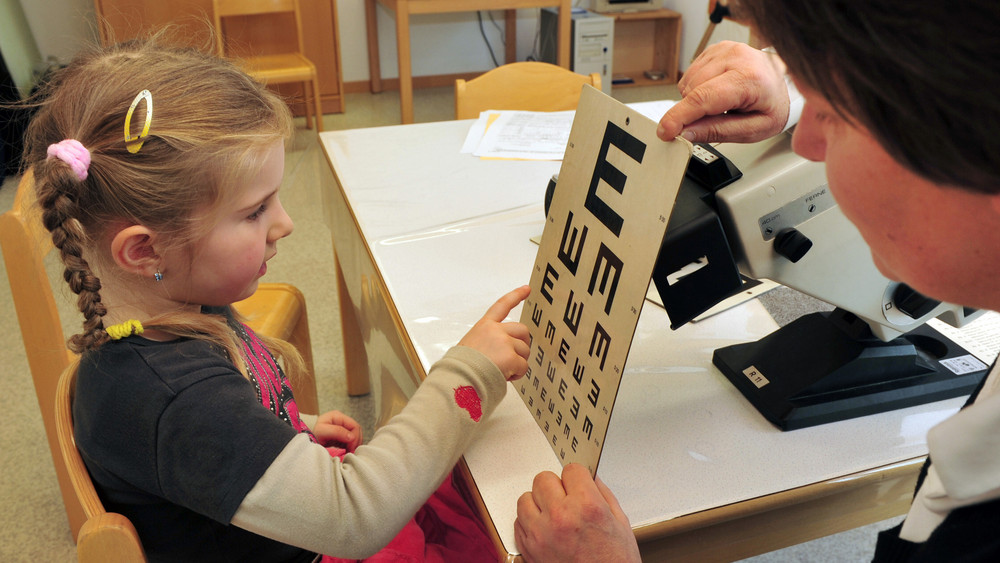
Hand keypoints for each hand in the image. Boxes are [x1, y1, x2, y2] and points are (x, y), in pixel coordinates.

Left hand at [312, 410, 362, 452]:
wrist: (306, 442)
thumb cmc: (312, 435)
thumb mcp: (322, 432)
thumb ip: (337, 432)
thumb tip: (352, 437)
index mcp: (337, 416)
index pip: (354, 426)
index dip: (355, 437)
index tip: (350, 448)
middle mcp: (341, 420)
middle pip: (356, 430)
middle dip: (356, 441)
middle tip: (351, 451)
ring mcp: (342, 428)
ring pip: (355, 436)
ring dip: (354, 444)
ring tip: (349, 452)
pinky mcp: (341, 436)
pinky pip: (351, 440)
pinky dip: (351, 446)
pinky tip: (347, 451)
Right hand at [457, 285, 530, 380]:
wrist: (459, 380)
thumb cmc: (461, 368)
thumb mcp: (470, 346)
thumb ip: (488, 343)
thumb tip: (501, 353)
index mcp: (484, 326)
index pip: (502, 306)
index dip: (516, 295)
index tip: (526, 289)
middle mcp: (495, 330)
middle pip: (522, 330)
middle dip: (522, 344)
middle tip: (513, 358)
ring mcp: (504, 342)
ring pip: (525, 350)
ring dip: (518, 362)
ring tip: (502, 370)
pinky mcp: (511, 356)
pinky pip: (524, 366)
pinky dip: (517, 374)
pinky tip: (505, 376)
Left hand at [514, 464, 640, 562]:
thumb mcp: (620, 523)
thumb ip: (603, 494)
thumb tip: (591, 478)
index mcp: (587, 507)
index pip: (571, 469)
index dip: (577, 477)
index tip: (579, 484)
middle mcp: (560, 517)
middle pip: (543, 478)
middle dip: (556, 486)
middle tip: (566, 498)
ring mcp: (541, 534)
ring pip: (525, 498)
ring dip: (538, 503)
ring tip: (553, 513)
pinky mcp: (529, 549)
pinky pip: (518, 522)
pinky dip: (529, 522)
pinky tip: (545, 528)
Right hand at [658, 41, 790, 143]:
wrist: (783, 83)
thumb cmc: (772, 104)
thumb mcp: (753, 129)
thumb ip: (718, 131)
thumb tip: (686, 132)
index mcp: (749, 78)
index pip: (704, 98)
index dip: (679, 117)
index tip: (665, 131)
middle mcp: (735, 57)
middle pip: (692, 91)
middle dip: (693, 112)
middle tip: (714, 120)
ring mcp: (724, 50)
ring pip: (687, 83)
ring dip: (694, 101)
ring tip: (720, 105)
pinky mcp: (715, 49)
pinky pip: (690, 75)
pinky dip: (696, 89)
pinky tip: (715, 92)